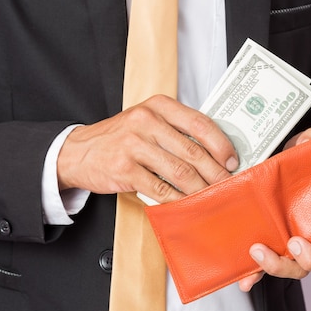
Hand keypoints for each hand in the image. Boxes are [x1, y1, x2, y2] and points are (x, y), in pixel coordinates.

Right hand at [57, 94, 237, 202]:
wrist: (78, 152)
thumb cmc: (119, 139)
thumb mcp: (146, 122)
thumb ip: (176, 131)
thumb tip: (214, 153)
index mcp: (158, 106)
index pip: (199, 123)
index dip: (221, 144)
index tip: (232, 160)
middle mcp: (146, 121)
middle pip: (193, 151)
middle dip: (216, 172)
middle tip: (228, 185)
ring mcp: (134, 145)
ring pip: (180, 171)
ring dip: (200, 189)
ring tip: (211, 197)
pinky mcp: (125, 169)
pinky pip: (160, 189)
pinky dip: (177, 200)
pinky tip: (187, 204)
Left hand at [238, 126, 310, 290]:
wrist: (275, 169)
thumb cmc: (301, 162)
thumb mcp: (308, 146)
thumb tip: (310, 140)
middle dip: (310, 258)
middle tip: (294, 243)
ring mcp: (296, 244)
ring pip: (295, 267)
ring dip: (279, 266)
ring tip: (260, 252)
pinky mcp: (273, 247)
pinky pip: (266, 268)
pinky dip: (256, 276)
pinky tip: (245, 281)